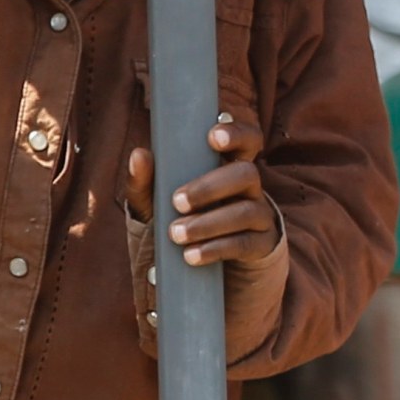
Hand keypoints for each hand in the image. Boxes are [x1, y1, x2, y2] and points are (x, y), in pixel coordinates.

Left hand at [126, 117, 281, 266]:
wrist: (198, 266)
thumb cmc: (179, 219)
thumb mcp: (157, 202)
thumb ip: (145, 181)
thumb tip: (139, 155)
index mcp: (228, 165)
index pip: (247, 139)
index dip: (237, 133)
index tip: (212, 137)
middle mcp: (249, 186)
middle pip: (246, 173)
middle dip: (211, 187)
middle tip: (177, 202)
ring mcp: (259, 215)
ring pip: (245, 211)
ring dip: (208, 223)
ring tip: (176, 234)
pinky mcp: (260, 245)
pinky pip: (244, 244)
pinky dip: (215, 249)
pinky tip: (191, 255)